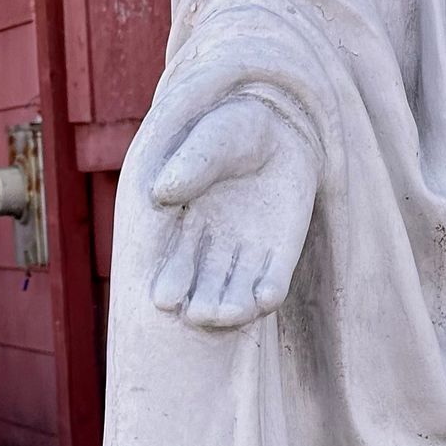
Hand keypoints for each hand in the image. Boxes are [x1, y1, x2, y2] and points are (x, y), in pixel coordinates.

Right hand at [148, 93, 318, 328]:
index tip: (165, 299)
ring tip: (233, 312)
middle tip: (200, 314)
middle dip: (201, 306)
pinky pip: (273, 285)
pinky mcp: (280, 256)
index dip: (170, 282)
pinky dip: (269, 296)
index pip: (174, 264)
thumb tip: (161, 193)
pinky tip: (266, 298)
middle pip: (203, 289)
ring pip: (236, 294)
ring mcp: (247, 255)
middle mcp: (212, 249)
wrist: (283, 131)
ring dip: (234, 309)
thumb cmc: (235, 131)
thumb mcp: (215, 141)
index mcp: (184, 226)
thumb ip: (192, 165)